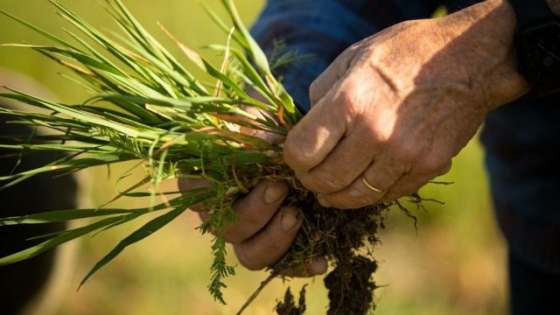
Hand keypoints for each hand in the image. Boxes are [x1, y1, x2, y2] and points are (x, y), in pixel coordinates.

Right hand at [178, 108, 327, 275]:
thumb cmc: (271, 133)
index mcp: (207, 182)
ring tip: (297, 216)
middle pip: (225, 229)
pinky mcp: (276, 249)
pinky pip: (283, 267)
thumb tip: (264, 147)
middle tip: (279, 189)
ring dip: (274, 240)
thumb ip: (257, 137)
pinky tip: (320, 261)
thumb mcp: (262, 126)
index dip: (212, 188)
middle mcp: (222, 216)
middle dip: (253, 212)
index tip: (245, 171)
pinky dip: (301, 265)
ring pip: (249, 255)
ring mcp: (248, 237)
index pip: (193, 191)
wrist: (301, 148)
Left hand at [284, 0, 526, 208]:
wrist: (470, 60)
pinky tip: (363, 183)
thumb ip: (322, 93)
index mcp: (350, 100)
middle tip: (310, 177)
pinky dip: (369, 193)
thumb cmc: (405, 53)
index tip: (296, 156)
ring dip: (336, 196)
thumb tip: (305, 126)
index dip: (292, 159)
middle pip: (325, 181)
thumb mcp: (354, 57)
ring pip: (355, 196)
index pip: (302, 152)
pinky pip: (387, 194)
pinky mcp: (428, 167)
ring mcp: (404, 154)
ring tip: (330, 190)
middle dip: (310, 182)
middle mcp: (375, 132)